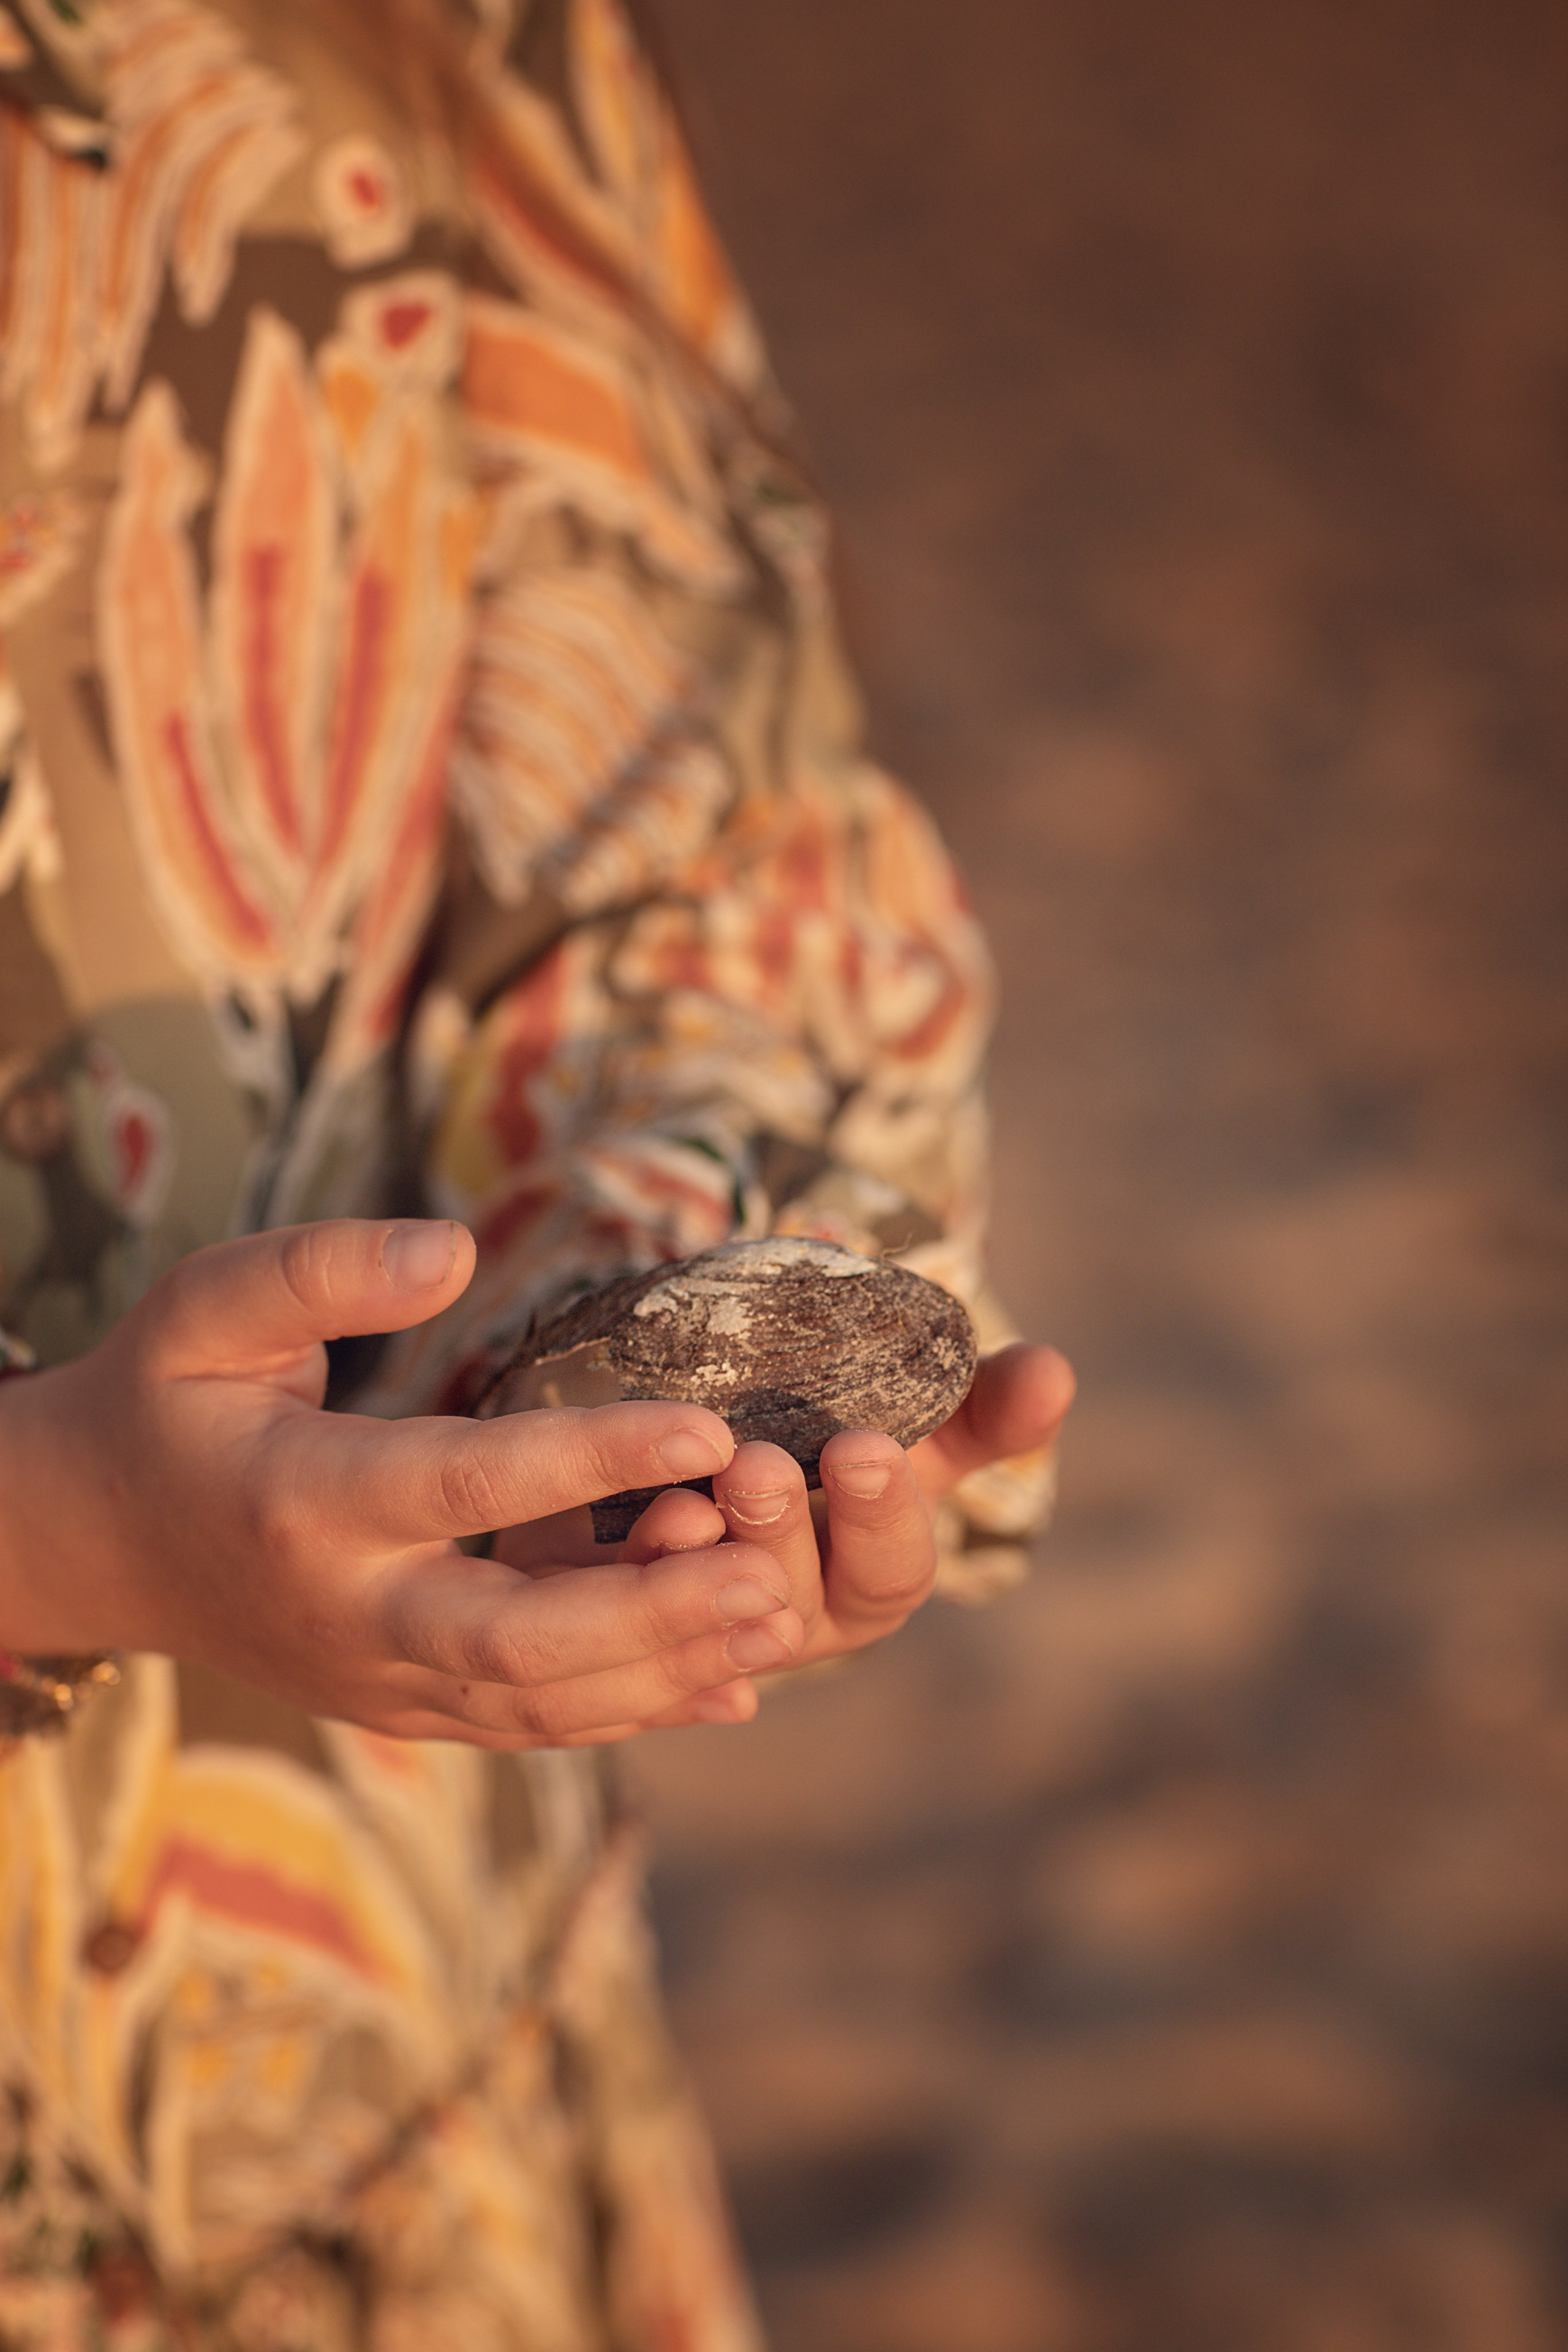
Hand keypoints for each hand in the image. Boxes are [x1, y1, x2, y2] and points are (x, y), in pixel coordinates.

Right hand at [0, 1220, 811, 1745]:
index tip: (706, 1426)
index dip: (589, 1460)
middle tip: (775, 1574)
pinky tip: (733, 1680)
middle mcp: (346, 1611)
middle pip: (515, 1643)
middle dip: (654, 1617)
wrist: (102, 1541)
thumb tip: (452, 1251)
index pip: (464, 1485)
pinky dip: (635, 1712)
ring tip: (783, 1618)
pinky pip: (531, 1726)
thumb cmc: (168, 1399)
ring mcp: (377, 1678)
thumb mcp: (207, 1307)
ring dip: (666, 1672)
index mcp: (302, 1499)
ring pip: (538, 1705)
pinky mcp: (405, 1706)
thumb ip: (320, 1269)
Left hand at [494, 1340, 1075, 1732]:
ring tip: (690, 1484)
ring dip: (698, 1552)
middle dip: (779, 1527)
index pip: (891, 1569)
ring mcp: (702, 1624)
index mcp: (868, 1579)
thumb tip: (1053, 1370)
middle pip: (793, 1595)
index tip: (865, 1446)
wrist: (710, 1430)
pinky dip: (627, 1567)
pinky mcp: (616, 1608)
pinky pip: (618, 1609)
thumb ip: (979, 1402)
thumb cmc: (834, 1429)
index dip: (881, 1514)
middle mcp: (787, 1618)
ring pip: (703, 1612)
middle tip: (757, 1463)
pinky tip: (633, 1518)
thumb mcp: (912, 1415)